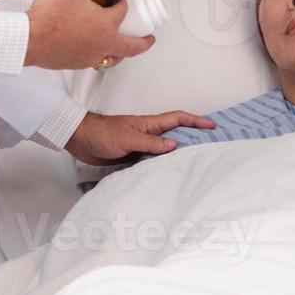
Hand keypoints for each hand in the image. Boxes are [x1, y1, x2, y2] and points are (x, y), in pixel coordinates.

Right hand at [24, 0, 156, 69]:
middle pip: (130, 48)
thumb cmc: (50, 17)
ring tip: (120, 47)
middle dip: (142, 43)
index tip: (121, 0)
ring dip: (118, 52)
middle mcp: (100, 46)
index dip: (123, 4)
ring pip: (111, 59)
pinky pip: (91, 62)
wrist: (28, 40)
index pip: (123, 13)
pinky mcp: (72, 64)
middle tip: (148, 39)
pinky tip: (89, 48)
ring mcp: (87, 58)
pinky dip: (96, 56)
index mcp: (105, 26)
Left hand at [64, 110, 216, 165]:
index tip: (212, 125)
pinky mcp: (134, 157)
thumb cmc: (103, 134)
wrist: (81, 140)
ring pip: (165, 150)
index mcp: (150, 124)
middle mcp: (149, 134)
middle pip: (176, 134)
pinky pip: (153, 161)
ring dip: (178, 155)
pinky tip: (168, 176)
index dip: (196, 121)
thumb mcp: (128, 138)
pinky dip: (163, 166)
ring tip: (194, 165)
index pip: (178, 119)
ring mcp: (142, 146)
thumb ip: (150, 143)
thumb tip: (174, 145)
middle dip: (194, 137)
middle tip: (211, 147)